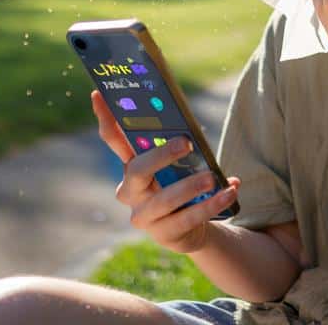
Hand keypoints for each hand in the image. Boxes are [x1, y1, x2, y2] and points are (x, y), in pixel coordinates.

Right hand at [91, 89, 240, 253]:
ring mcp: (144, 216)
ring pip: (165, 199)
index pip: (113, 140)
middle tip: (185, 143)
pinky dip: (211, 204)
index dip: (105, 118)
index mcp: (130, 168)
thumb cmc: (180, 186)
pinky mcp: (164, 235)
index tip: (97, 92)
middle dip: (160, 155)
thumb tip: (185, 125)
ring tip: (212, 178)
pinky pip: (188, 218)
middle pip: (137, 170)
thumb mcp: (175, 165)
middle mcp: (130, 192)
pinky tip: (229, 191)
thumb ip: (174, 147)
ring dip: (190, 186)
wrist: (189, 229)